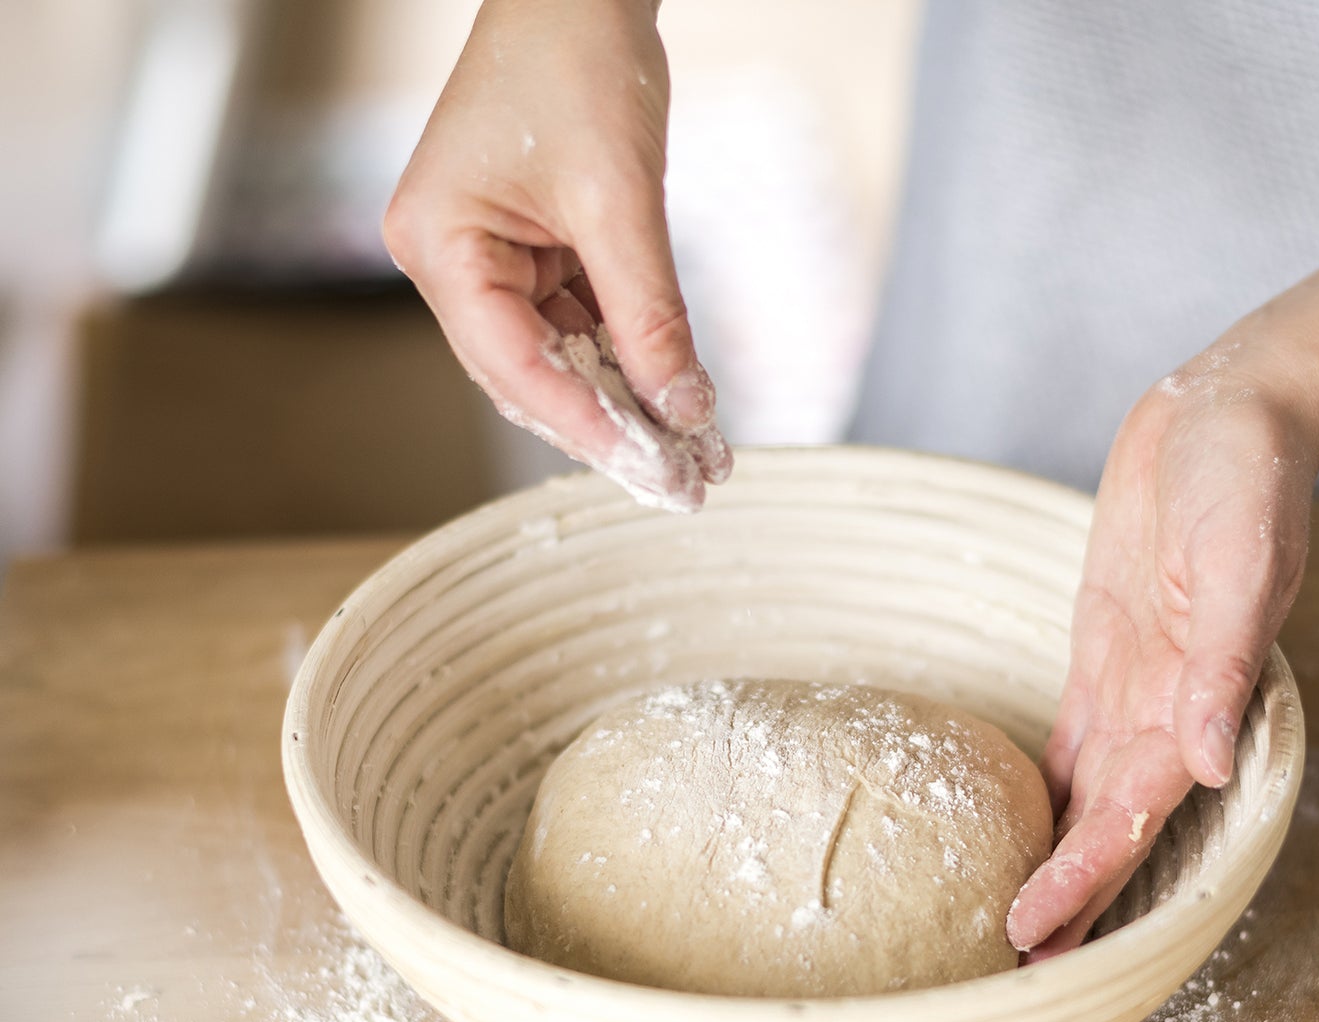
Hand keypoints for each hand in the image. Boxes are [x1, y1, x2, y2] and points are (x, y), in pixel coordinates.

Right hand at [383, 0, 730, 510]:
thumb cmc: (577, 59)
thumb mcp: (621, 198)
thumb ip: (649, 314)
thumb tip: (683, 409)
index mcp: (439, 244)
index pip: (513, 364)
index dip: (587, 424)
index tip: (652, 469)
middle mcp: (451, 263)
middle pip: (533, 378)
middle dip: (614, 429)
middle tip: (684, 483)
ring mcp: (488, 263)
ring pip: (562, 363)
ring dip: (629, 406)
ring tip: (696, 455)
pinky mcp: (529, 257)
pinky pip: (580, 329)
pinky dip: (630, 363)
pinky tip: (678, 403)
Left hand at [1006, 351, 1318, 958]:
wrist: (1222, 416)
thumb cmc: (1242, 478)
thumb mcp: (1239, 560)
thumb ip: (1221, 663)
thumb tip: (1204, 765)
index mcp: (1195, 702)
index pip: (1130, 817)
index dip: (1083, 880)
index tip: (1034, 936)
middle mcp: (1161, 710)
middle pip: (1102, 825)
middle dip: (1064, 897)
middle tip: (1012, 963)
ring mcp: (1131, 685)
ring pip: (1084, 795)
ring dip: (1054, 858)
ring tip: (1017, 921)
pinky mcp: (1103, 653)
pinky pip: (1070, 739)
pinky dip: (1045, 791)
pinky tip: (1018, 827)